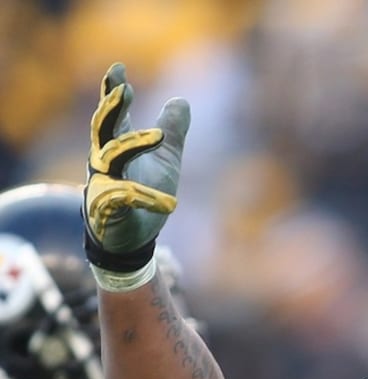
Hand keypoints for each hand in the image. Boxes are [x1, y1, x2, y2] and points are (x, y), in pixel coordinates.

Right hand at [85, 62, 189, 271]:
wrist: (131, 238)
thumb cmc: (144, 193)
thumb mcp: (164, 160)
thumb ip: (172, 131)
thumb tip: (181, 100)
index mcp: (117, 146)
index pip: (113, 115)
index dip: (114, 92)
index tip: (119, 69)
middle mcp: (105, 161)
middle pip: (104, 129)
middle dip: (113, 109)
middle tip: (125, 90)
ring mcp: (104, 183)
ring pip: (112, 159)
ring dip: (133, 145)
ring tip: (159, 136)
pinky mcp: (110, 211)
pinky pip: (124, 200)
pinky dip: (144, 198)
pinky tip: (168, 202)